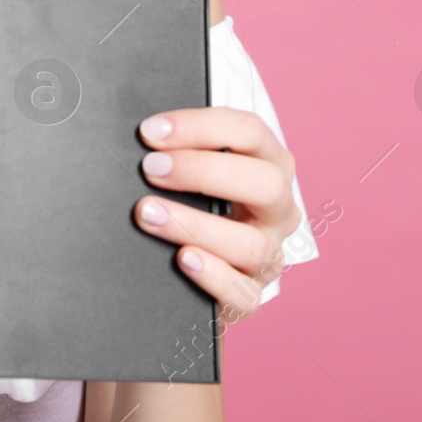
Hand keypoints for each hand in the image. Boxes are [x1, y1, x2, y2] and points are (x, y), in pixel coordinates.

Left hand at [132, 107, 301, 322]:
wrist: (195, 263)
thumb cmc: (194, 198)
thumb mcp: (198, 166)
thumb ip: (181, 148)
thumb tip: (144, 134)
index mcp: (270, 164)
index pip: (250, 132)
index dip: (200, 127)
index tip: (151, 131)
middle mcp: (278, 210)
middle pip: (266, 184)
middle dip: (203, 171)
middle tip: (151, 168)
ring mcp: (271, 255)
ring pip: (252, 245)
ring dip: (194, 225)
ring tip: (148, 213)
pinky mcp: (252, 294)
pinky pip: (244, 294)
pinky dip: (213, 276)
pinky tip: (182, 259)